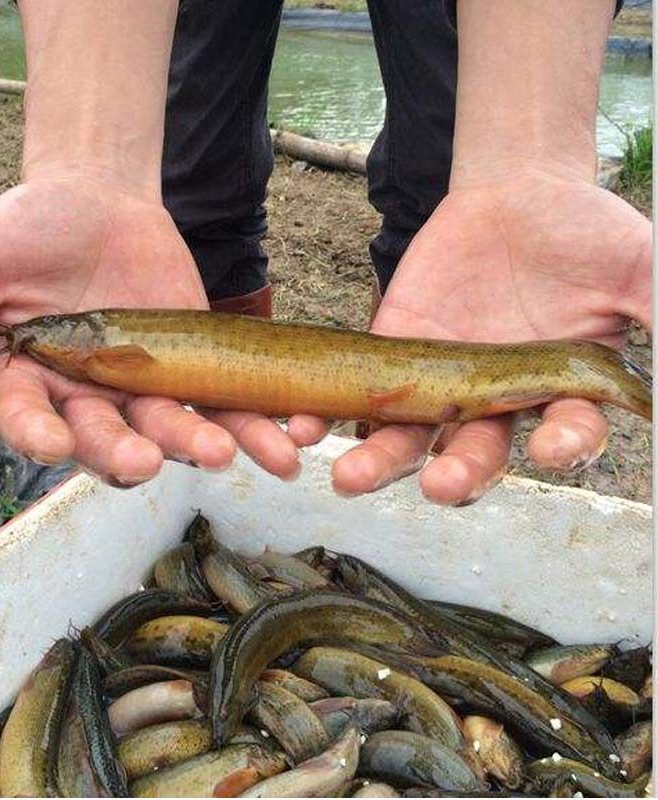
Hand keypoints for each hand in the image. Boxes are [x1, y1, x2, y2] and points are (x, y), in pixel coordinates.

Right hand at [0, 174, 324, 484]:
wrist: (99, 193)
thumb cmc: (28, 227)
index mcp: (32, 383)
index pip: (29, 422)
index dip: (39, 435)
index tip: (54, 441)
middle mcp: (89, 397)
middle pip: (108, 437)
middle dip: (129, 450)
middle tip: (150, 458)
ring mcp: (146, 386)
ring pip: (173, 428)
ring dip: (201, 445)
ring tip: (229, 454)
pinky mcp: (194, 368)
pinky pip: (223, 402)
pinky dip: (252, 422)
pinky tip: (283, 440)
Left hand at [332, 169, 651, 504]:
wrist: (517, 195)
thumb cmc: (584, 235)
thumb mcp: (638, 270)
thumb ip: (656, 312)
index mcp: (558, 394)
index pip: (565, 436)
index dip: (562, 447)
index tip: (554, 446)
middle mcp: (497, 401)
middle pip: (475, 454)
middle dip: (458, 474)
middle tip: (440, 487)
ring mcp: (441, 382)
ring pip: (410, 438)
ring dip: (379, 463)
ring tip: (349, 478)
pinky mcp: (395, 353)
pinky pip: (361, 393)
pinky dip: (331, 414)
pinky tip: (306, 427)